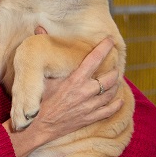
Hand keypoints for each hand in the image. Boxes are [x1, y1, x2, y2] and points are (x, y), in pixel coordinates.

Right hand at [7, 36, 123, 156]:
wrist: (37, 128)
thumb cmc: (38, 102)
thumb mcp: (40, 76)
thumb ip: (44, 51)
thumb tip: (39, 29)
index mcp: (75, 80)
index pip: (94, 59)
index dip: (104, 48)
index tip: (110, 40)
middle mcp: (85, 92)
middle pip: (109, 78)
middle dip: (113, 70)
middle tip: (114, 66)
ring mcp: (89, 107)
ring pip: (111, 93)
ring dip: (115, 85)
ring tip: (115, 80)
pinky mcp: (89, 118)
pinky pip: (109, 110)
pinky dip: (116, 104)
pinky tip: (118, 100)